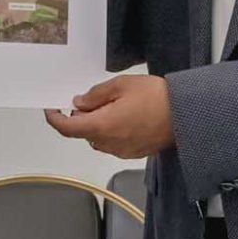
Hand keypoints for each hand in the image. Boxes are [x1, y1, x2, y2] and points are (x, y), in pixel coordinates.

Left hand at [44, 74, 174, 161]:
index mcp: (101, 126)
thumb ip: (95, 95)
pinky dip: (112, 131)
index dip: (55, 119)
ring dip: (98, 124)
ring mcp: (121, 151)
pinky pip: (113, 143)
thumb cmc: (157, 98)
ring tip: (116, 105)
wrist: (186, 115)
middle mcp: (108, 143)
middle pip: (83, 132)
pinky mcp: (133, 153)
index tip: (51, 109)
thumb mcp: (121, 85)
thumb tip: (79, 103)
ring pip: (98, 138)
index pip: (67, 128)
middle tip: (96, 98)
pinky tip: (127, 116)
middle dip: (83, 116)